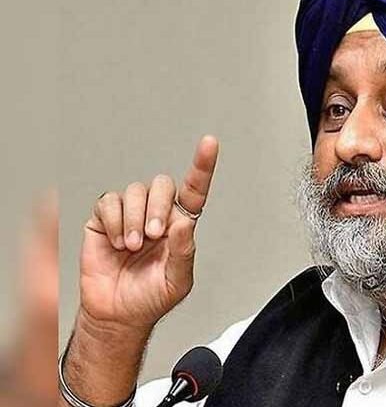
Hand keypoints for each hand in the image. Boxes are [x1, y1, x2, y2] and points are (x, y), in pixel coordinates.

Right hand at [78, 135, 218, 331]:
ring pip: (136, 190)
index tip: (209, 143)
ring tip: (133, 246)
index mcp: (179, 225)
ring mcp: (130, 214)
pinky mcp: (104, 219)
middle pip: (162, 185)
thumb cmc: (151, 297)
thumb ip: (184, 251)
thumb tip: (184, 222)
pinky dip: (114, 221)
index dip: (202, 166)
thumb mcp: (178, 281)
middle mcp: (156, 214)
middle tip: (153, 236)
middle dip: (158, 208)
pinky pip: (109, 201)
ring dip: (135, 218)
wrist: (117, 314)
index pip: (194, 191)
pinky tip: (118, 242)